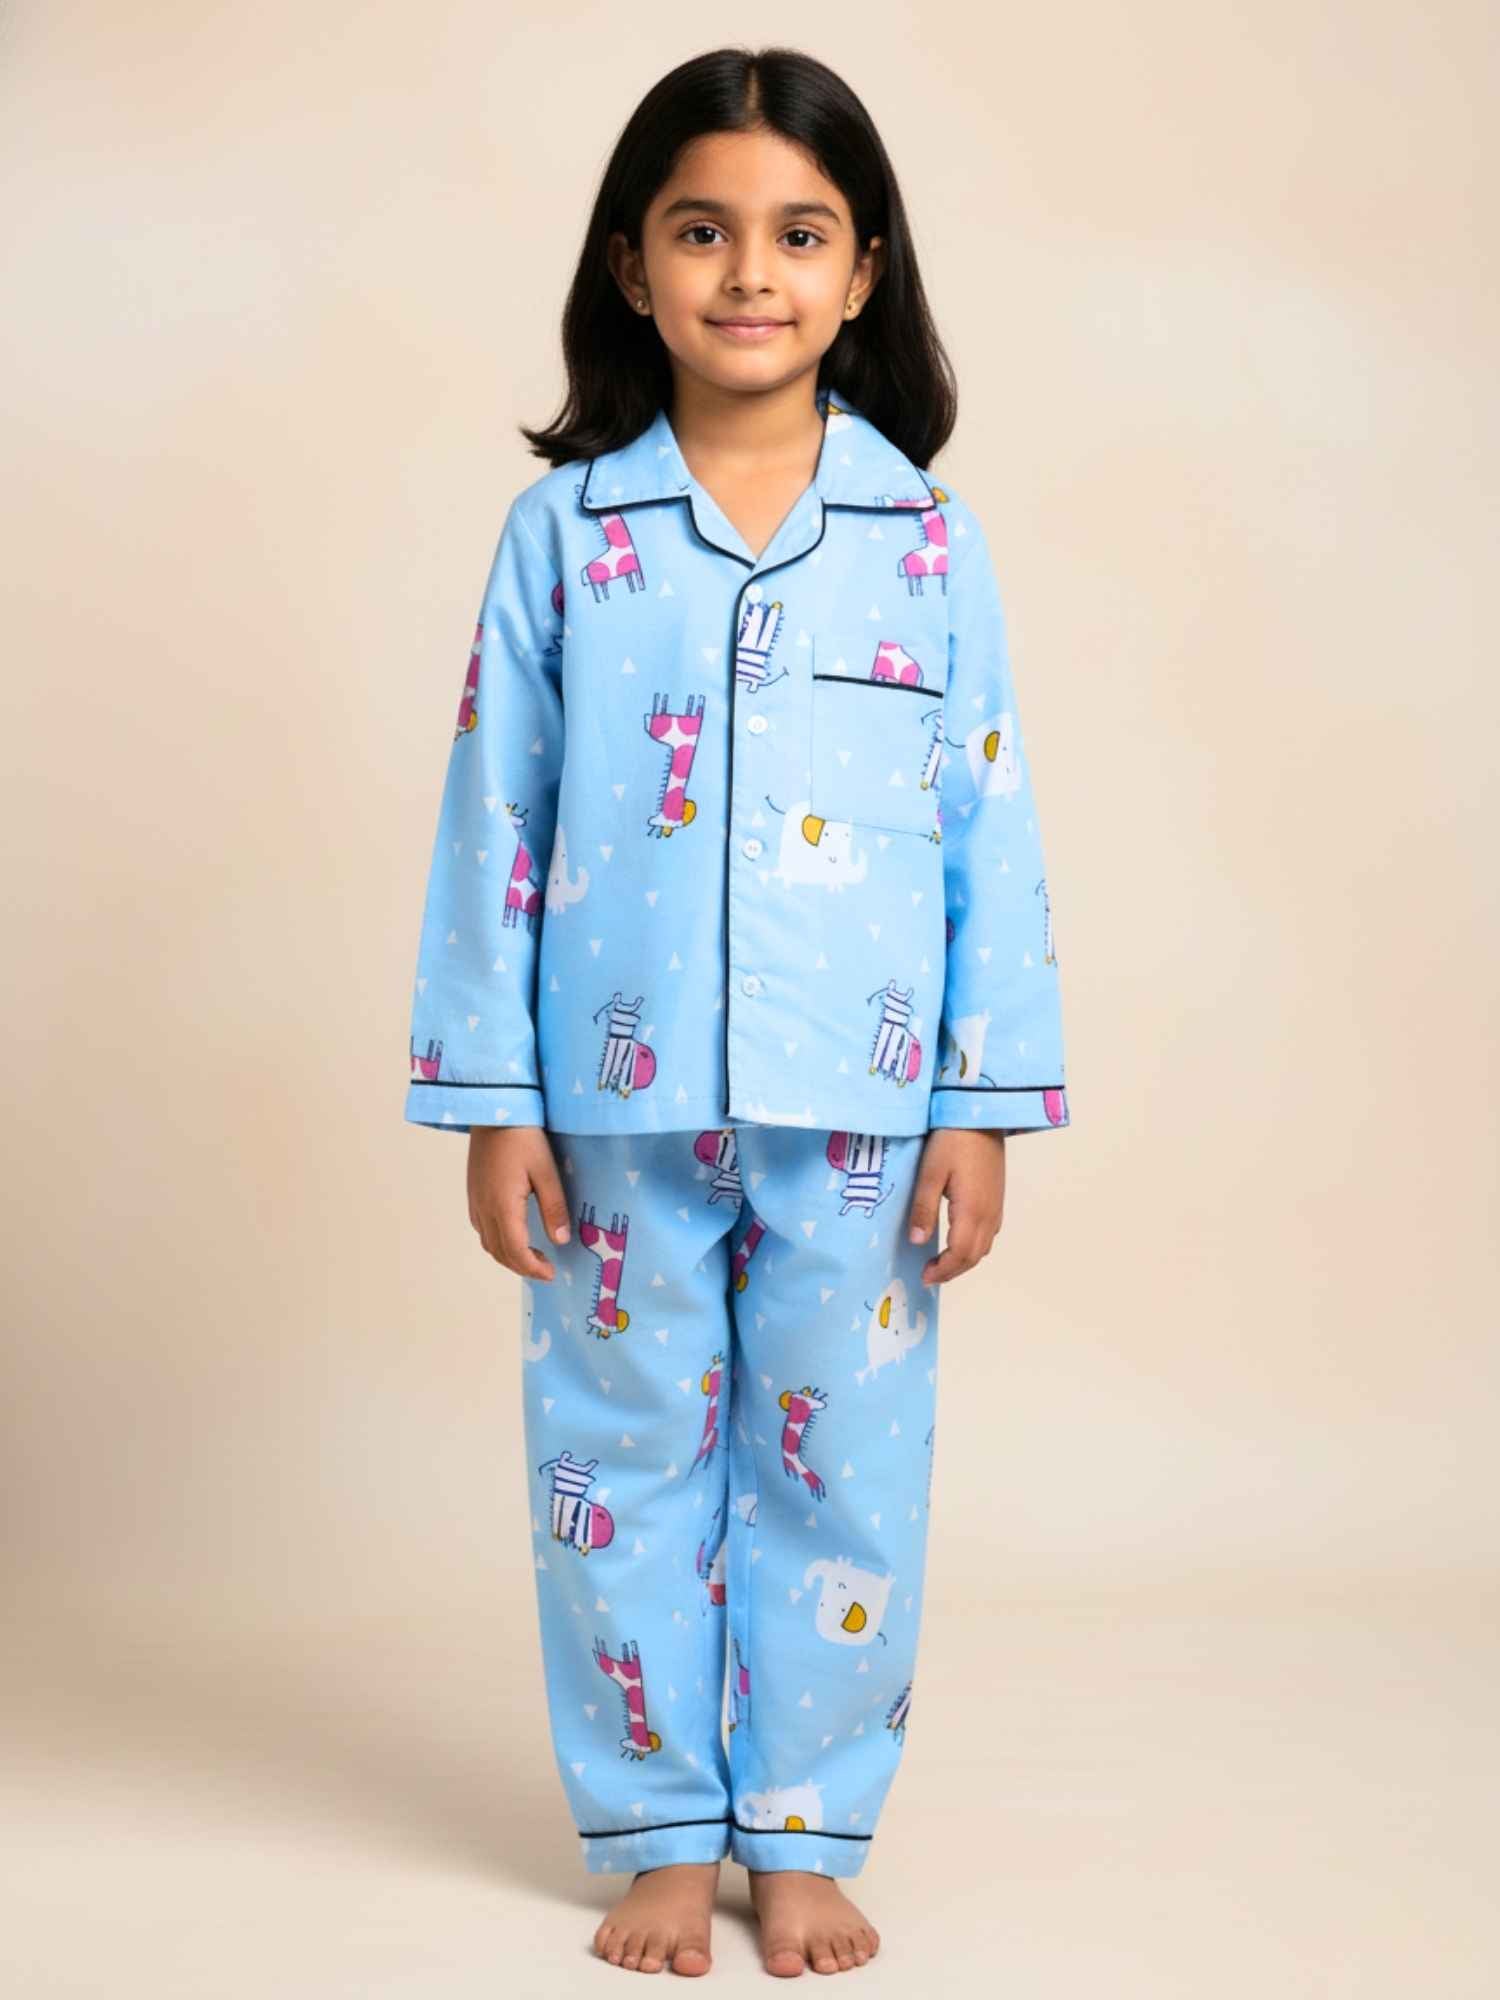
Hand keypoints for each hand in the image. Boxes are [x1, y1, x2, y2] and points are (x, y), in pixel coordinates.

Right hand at [467, 1126, 570, 1280]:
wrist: (493, 1110)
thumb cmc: (523, 1136)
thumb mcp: (546, 1171)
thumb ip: (553, 1207)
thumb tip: (560, 1240)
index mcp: (503, 1206)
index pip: (515, 1251)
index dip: (532, 1268)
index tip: (551, 1274)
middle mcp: (484, 1209)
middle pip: (499, 1252)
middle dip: (522, 1267)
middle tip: (545, 1269)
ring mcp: (475, 1201)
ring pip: (488, 1243)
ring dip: (508, 1256)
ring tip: (531, 1256)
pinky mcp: (473, 1193)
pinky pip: (482, 1229)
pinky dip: (497, 1242)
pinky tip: (513, 1235)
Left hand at [907, 1129, 1006, 1284]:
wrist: (981, 1113)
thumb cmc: (952, 1139)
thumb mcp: (929, 1173)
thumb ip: (923, 1209)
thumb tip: (917, 1242)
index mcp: (972, 1211)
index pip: (960, 1254)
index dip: (943, 1271)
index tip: (924, 1277)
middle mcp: (990, 1214)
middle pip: (975, 1256)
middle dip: (953, 1271)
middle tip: (930, 1275)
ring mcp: (997, 1205)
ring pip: (985, 1246)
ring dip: (964, 1260)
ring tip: (942, 1263)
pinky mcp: (998, 1196)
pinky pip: (990, 1233)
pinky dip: (974, 1246)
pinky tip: (959, 1240)